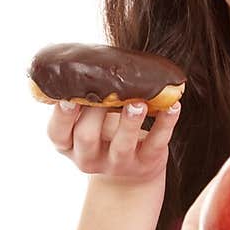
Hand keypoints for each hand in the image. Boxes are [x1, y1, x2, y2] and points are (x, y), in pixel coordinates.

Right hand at [47, 98, 181, 183]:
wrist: (130, 171)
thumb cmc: (103, 131)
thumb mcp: (87, 120)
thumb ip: (85, 98)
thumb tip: (89, 59)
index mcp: (69, 145)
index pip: (57, 133)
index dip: (62, 117)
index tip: (68, 98)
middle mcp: (89, 158)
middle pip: (86, 138)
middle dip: (95, 114)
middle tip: (104, 94)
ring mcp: (118, 164)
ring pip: (122, 146)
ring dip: (130, 123)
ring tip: (138, 103)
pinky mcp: (145, 163)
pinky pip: (156, 143)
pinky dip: (165, 123)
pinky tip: (172, 106)